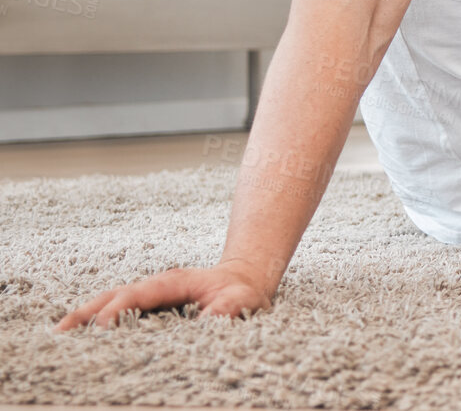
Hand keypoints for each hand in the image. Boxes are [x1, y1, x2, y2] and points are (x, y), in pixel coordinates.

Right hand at [56, 260, 273, 330]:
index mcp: (172, 282)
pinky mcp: (147, 305)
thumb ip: (227, 309)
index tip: (102, 328)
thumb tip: (207, 322)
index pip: (137, 294)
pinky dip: (95, 320)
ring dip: (84, 317)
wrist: (245, 279)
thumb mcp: (242, 299)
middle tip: (58, 333)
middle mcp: (155, 286)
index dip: (118, 309)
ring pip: (109, 301)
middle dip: (86, 312)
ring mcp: (148, 294)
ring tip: (59, 337)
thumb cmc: (242, 292)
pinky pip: (117, 310)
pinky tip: (81, 338)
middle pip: (113, 295)